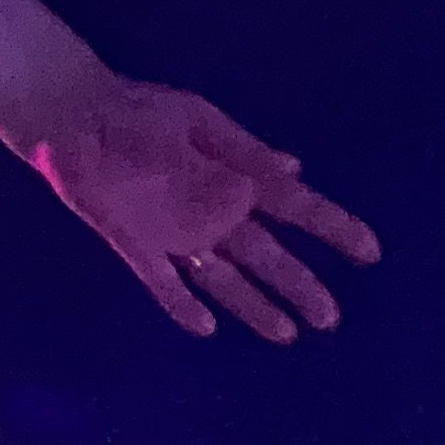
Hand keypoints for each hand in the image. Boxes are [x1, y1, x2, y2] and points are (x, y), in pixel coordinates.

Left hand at [30, 75, 378, 343]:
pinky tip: (205, 327)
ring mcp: (173, 231)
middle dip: (298, 284)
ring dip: (253, 304)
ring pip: (223, 276)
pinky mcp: (134, 242)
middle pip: (265, 254)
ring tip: (288, 333)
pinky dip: (181, 303)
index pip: (295, 207)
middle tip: (330, 317)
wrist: (75, 116)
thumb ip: (243, 152)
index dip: (332, 227)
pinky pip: (160, 280)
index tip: (369, 251)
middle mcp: (211, 211)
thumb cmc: (141, 111)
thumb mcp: (198, 121)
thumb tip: (294, 169)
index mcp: (235, 176)